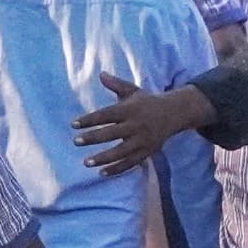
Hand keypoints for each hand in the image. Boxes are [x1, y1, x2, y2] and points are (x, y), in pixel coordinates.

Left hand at [75, 73, 214, 176]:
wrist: (174, 113)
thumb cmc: (146, 101)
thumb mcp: (132, 90)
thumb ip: (116, 84)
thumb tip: (100, 74)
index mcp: (129, 109)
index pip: (106, 115)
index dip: (89, 120)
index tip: (73, 124)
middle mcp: (135, 125)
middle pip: (111, 133)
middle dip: (93, 138)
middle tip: (75, 141)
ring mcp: (142, 140)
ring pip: (120, 151)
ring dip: (103, 158)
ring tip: (86, 162)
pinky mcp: (147, 152)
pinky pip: (131, 163)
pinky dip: (117, 169)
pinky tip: (102, 173)